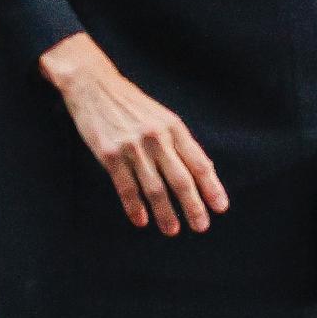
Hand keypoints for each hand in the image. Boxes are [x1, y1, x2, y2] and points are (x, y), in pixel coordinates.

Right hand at [40, 33, 227, 234]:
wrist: (96, 87)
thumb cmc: (134, 105)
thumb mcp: (162, 117)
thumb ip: (178, 142)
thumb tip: (200, 170)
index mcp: (175, 127)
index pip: (199, 162)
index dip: (211, 186)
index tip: (220, 206)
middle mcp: (158, 137)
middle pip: (181, 178)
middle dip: (193, 205)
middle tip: (202, 226)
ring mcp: (133, 147)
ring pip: (154, 187)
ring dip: (165, 212)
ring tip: (173, 230)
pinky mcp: (110, 154)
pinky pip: (126, 187)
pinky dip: (134, 207)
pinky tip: (142, 221)